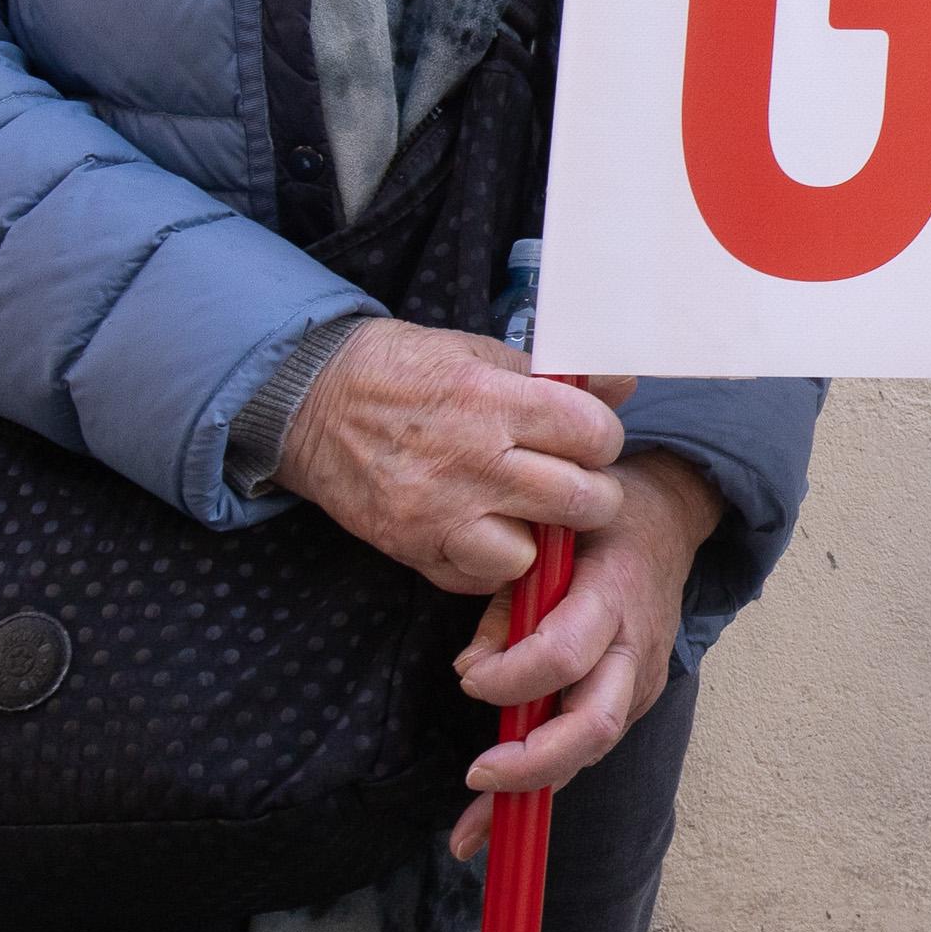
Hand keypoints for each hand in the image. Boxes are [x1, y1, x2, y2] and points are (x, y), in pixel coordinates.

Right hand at [271, 318, 628, 594]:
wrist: (309, 401)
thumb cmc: (402, 371)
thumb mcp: (478, 353)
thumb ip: (551, 377)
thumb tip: (621, 384)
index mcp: (491, 399)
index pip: (593, 434)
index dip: (602, 438)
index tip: (587, 438)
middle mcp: (470, 460)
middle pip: (580, 501)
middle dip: (592, 494)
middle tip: (573, 482)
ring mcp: (438, 512)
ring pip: (532, 554)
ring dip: (540, 538)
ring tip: (527, 512)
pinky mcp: (411, 548)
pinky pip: (478, 579)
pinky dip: (491, 562)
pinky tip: (486, 531)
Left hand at [448, 439, 720, 861]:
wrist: (671, 521)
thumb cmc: (598, 522)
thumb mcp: (548, 535)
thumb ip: (506, 601)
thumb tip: (469, 669)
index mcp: (611, 596)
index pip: (564, 654)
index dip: (511, 678)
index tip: (468, 680)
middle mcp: (632, 649)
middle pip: (594, 726)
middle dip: (532, 763)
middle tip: (477, 775)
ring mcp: (639, 682)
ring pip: (590, 751)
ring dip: (529, 792)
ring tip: (468, 832)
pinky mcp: (632, 702)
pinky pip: (585, 750)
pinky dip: (539, 786)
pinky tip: (491, 821)